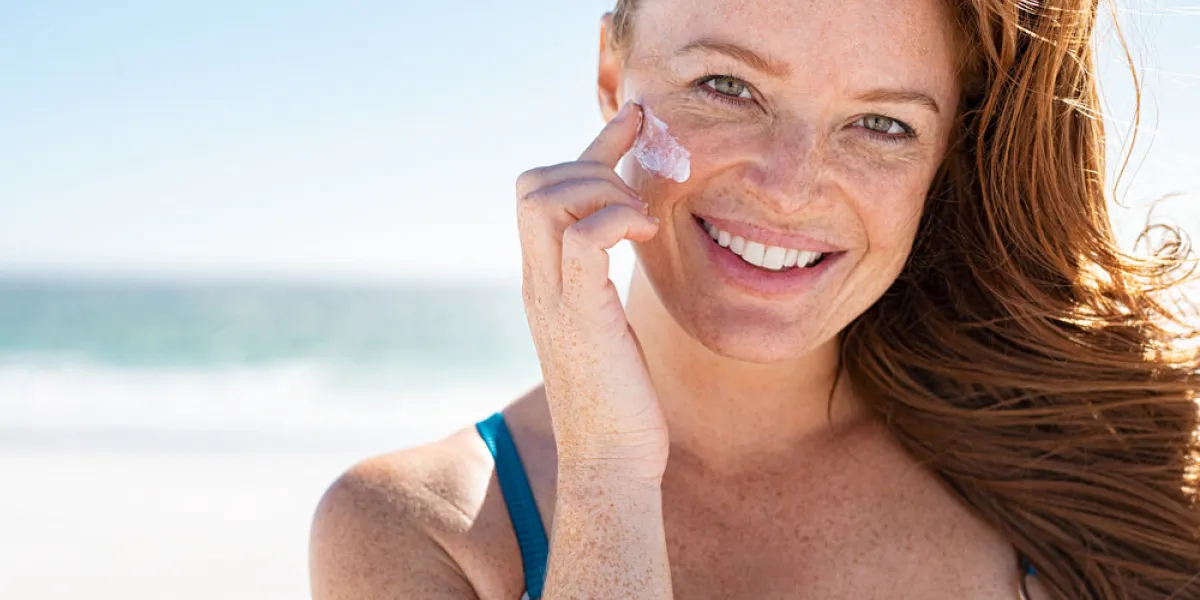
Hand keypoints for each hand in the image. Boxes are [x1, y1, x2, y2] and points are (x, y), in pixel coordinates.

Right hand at [516, 101, 668, 481]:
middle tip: (639, 197)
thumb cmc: (621, 401)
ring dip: (602, 190)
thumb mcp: (609, 327)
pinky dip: (616, 220)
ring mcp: (554, 299)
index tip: (636, 122)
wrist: (611, 464)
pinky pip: (583, 240)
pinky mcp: (581, 317)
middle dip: (592, 166)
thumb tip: (631, 246)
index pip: (546, 189)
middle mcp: (539, 282)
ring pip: (547, 198)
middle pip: (533, 182)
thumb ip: (606, 283)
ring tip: (641, 223)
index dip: (593, 147)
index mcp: (545, 280)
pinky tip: (646, 238)